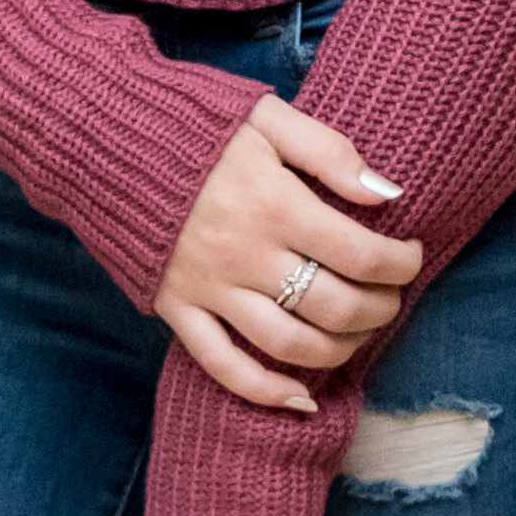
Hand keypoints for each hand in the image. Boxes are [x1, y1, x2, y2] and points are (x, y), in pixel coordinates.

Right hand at [158, 99, 425, 413]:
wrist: (104, 137)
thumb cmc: (195, 123)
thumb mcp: (266, 116)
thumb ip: (330, 151)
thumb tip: (387, 194)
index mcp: (274, 203)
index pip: (360, 253)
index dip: (400, 263)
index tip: (412, 256)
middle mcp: (245, 255)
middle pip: (333, 306)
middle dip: (379, 308)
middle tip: (393, 297)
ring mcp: (209, 288)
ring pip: (288, 344)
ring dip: (338, 349)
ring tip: (358, 333)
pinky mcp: (177, 309)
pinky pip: (224, 365)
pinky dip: (265, 391)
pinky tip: (302, 398)